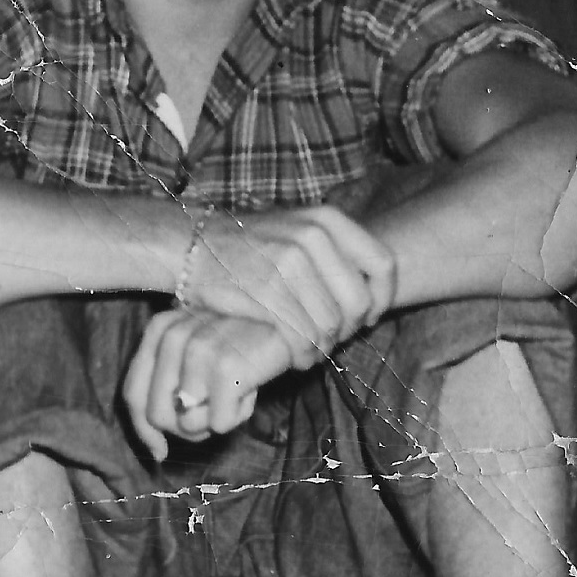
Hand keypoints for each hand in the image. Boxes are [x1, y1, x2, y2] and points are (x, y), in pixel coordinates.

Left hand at [123, 307, 298, 460]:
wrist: (290, 320)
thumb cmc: (241, 346)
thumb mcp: (197, 356)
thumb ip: (167, 394)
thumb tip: (157, 453)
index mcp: (160, 329)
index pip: (133, 393)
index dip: (144, 430)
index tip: (161, 451)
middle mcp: (173, 336)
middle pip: (158, 416)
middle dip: (186, 427)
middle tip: (217, 407)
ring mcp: (198, 351)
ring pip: (189, 425)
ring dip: (216, 419)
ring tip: (237, 390)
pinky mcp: (224, 368)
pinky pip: (220, 425)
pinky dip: (239, 415)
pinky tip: (252, 388)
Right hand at [173, 203, 396, 360]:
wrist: (193, 243)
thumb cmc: (252, 244)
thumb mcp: (299, 228)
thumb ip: (337, 252)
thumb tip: (376, 295)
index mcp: (328, 220)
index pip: (383, 265)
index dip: (381, 299)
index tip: (366, 317)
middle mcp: (313, 237)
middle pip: (359, 302)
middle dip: (349, 331)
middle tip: (331, 340)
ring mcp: (289, 264)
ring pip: (331, 326)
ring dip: (323, 349)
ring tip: (310, 351)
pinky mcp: (267, 292)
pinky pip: (302, 337)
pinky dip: (303, 356)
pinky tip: (294, 357)